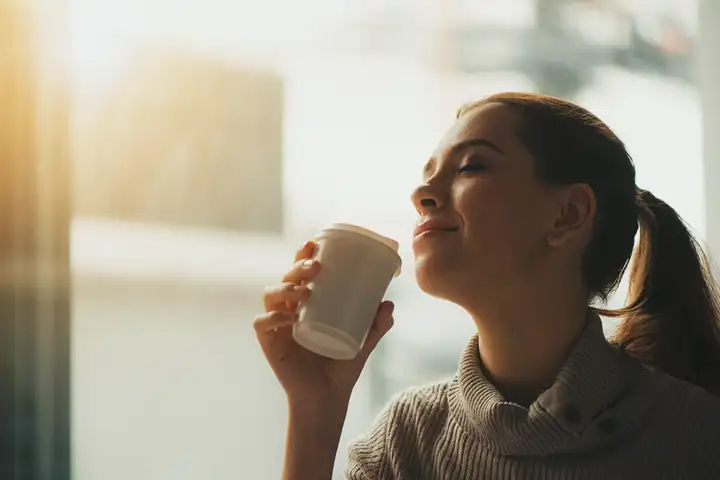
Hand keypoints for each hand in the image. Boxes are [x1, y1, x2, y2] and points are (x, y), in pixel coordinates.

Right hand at [253, 240, 394, 408]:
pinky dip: (272, 318)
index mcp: (307, 303)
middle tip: (316, 268)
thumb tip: (389, 303)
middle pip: (285, 278)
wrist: (327, 397)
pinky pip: (261, 324)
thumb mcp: (364, 341)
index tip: (314, 244)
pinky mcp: (269, 343)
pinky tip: (287, 318)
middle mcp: (288, 309)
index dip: (302, 255)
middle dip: (297, 267)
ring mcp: (277, 325)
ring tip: (305, 293)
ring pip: (270, 295)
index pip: (300, 272)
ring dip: (285, 289)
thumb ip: (377, 325)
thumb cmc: (341, 366)